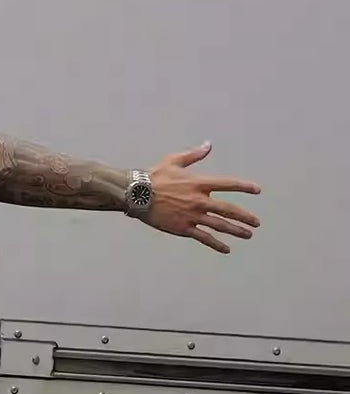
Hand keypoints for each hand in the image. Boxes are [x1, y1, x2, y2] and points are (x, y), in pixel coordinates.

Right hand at [145, 144, 261, 252]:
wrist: (136, 194)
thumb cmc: (154, 176)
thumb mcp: (174, 160)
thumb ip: (194, 154)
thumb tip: (208, 144)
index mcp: (198, 183)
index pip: (228, 184)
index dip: (244, 187)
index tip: (257, 190)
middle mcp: (199, 200)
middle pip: (228, 209)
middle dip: (244, 216)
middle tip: (256, 222)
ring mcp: (192, 215)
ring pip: (219, 225)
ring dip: (236, 230)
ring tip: (248, 234)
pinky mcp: (183, 228)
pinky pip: (203, 237)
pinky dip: (216, 244)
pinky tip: (226, 249)